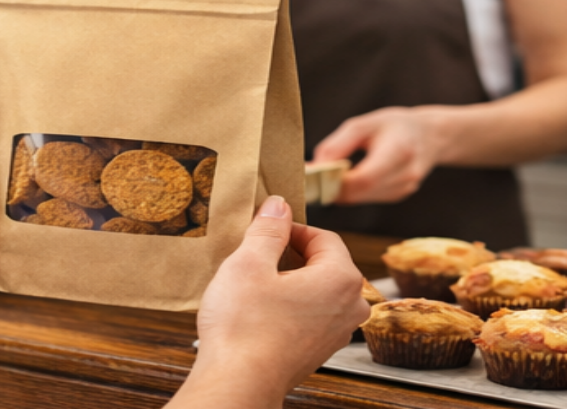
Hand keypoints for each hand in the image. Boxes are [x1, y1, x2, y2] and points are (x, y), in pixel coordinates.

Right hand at [167, 197, 368, 408]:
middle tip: (256, 254)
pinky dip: (289, 303)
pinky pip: (311, 312)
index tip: (264, 230)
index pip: (323, 236)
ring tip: (254, 282)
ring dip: (289, 279)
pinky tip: (259, 308)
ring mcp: (337, 332)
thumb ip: (268, 229)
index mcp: (341, 279)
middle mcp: (350, 306)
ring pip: (317, 288)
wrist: (238, 384)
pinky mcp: (319, 350)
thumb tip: (279, 205)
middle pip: (323, 262)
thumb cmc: (244, 325)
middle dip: (290, 254)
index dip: (291, 228)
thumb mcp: (249, 262)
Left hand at [313, 107, 440, 203]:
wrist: (430, 135)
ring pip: (360, 199)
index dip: (335, 180)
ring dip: (340, 190)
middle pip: (358, 193)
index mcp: (399, 151)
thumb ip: (337, 146)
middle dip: (330, 186)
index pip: (363, 178)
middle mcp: (405, 174)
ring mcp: (404, 188)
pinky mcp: (399, 196)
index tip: (313, 172)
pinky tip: (349, 176)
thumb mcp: (362, 125)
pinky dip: (352, 191)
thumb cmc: (392, 125)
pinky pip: (366, 198)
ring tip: (328, 171)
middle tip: (311, 175)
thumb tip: (314, 167)